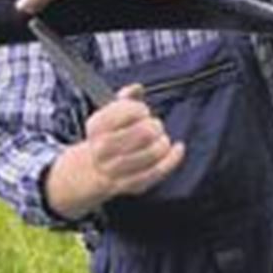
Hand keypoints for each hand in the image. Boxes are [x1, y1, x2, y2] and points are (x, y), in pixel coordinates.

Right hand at [82, 84, 184, 199]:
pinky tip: (178, 148)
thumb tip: (137, 89)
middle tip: (153, 127)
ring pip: (153, 152)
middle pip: (145, 132)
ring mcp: (116, 169)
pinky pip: (158, 171)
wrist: (94, 168)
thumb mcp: (110, 112)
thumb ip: (126, 97)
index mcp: (96, 126)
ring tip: (160, 139)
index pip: (129, 111)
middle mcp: (102, 149)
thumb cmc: (109, 135)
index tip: (141, 112)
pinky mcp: (132, 184)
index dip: (140, 109)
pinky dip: (173, 158)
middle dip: (155, 126)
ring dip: (163, 142)